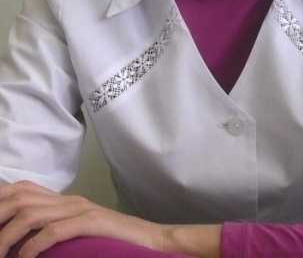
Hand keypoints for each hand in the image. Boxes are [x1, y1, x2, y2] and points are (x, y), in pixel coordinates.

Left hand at [0, 181, 166, 257]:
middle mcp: (69, 200)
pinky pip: (53, 231)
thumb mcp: (78, 232)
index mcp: (64, 201)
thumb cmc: (113, 242)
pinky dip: (33, 247)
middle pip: (21, 196)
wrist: (150, 240)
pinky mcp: (91, 223)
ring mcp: (81, 210)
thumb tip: (24, 243)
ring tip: (0, 255)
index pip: (22, 189)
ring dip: (8, 236)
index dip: (1, 200)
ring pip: (31, 213)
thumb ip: (54, 230)